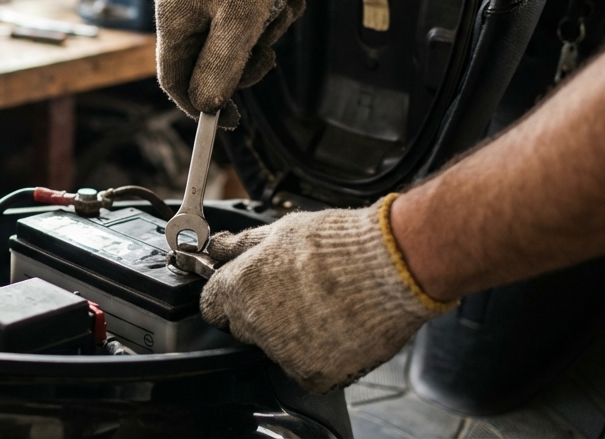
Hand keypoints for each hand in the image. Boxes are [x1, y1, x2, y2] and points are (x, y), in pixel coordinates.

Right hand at [154, 0, 328, 127]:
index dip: (200, 104)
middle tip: (270, 55)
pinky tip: (287, 0)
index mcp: (172, 17)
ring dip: (262, 36)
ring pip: (230, 40)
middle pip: (205, 62)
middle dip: (242, 63)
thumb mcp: (241, 24)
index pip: (173, 79)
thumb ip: (221, 69)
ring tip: (283, 11)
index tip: (230, 118)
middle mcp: (180, 5)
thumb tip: (207, 105)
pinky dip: (268, 15)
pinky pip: (243, 17)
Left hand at [200, 195, 455, 392]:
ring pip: (276, 349)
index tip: (244, 289)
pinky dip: (319, 354)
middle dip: (261, 312)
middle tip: (296, 291)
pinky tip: (337, 326)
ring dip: (292, 333)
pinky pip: (306, 368)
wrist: (393, 267)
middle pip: (243, 327)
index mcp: (240, 288)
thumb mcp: (281, 230)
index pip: (211, 304)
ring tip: (324, 304)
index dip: (227, 295)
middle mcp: (256, 325)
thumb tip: (216, 247)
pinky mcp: (314, 375)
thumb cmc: (340, 244)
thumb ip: (241, 245)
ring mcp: (285, 354)